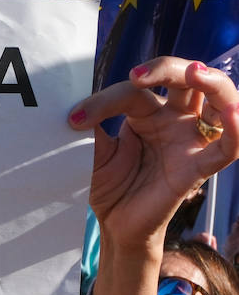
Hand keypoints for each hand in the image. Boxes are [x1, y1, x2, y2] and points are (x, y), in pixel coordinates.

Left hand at [71, 56, 238, 249]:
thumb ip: (92, 129)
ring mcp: (190, 141)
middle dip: (168, 68)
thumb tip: (74, 106)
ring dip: (213, 82)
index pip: (136, 91)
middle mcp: (175, 120)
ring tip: (194, 72)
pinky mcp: (198, 168)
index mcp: (149, 113)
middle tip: (136, 75)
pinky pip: (228, 148)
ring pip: (219, 99)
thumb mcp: (94, 153)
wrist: (115, 226)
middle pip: (187, 78)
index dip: (106, 100)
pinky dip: (236, 130)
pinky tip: (232, 114)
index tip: (74, 119)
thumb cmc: (110, 186)